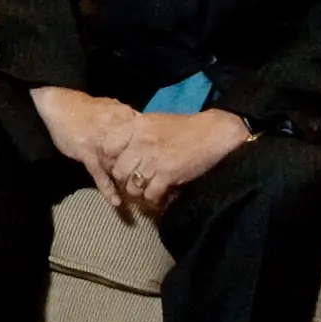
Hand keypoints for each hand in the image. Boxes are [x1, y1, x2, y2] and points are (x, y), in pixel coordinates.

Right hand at [31, 87, 144, 218]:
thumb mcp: (112, 107)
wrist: (60, 106)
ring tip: (138, 198)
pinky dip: (108, 189)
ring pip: (120, 168)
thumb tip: (145, 127)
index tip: (162, 166)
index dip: (154, 153)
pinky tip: (115, 202)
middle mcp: (117, 131)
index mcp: (125, 117)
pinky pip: (100, 175)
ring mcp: (102, 145)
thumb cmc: (87, 108)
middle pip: (136, 156)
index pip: (146, 138)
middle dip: (144, 172)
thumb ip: (128, 119)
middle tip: (152, 187)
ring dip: (128, 183)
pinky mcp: (88, 155)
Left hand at [109, 108, 252, 213]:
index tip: (117, 165)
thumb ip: (133, 133)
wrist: (212, 133)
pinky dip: (154, 199)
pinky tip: (160, 195)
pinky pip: (150, 195)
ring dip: (138, 192)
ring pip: (132, 187)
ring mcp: (154, 160)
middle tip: (133, 182)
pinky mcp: (168, 175)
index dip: (109, 160)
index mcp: (136, 126)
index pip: (108, 147)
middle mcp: (141, 142)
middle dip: (124, 181)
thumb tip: (115, 148)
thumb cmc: (183, 128)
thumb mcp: (153, 122)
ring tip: (147, 189)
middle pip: (118, 171)